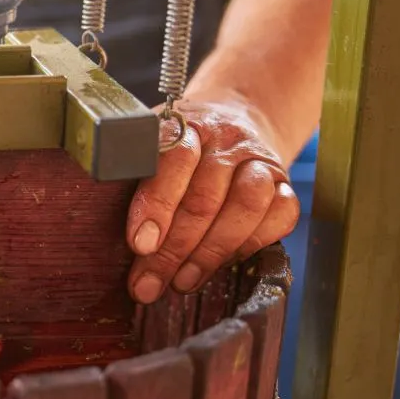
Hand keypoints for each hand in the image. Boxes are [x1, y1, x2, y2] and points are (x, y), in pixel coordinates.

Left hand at [126, 99, 300, 303]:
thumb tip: (113, 238)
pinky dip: (253, 243)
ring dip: (211, 252)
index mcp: (184, 125)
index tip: (139, 244)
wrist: (236, 115)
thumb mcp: (149, 148)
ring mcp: (259, 160)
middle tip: (149, 283)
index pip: (172, 160)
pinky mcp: (285, 183)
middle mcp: (225, 140)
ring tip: (182, 282)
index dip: (156, 205)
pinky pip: (281, 214)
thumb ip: (134, 179)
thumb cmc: (178, 147)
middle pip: (204, 196)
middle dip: (174, 249)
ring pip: (246, 205)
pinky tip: (224, 264)